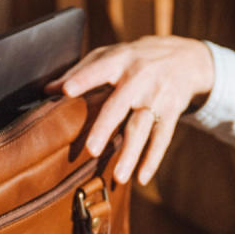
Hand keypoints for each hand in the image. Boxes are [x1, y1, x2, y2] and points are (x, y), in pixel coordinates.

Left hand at [45, 35, 213, 184]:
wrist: (185, 57)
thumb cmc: (135, 59)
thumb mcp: (112, 55)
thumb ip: (81, 71)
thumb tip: (49, 89)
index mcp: (120, 60)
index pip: (99, 69)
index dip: (83, 79)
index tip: (66, 91)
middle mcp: (139, 78)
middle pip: (120, 105)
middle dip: (106, 127)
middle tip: (91, 150)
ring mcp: (157, 97)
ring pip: (142, 127)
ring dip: (131, 153)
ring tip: (118, 176)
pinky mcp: (172, 112)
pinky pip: (162, 138)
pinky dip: (152, 159)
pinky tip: (141, 178)